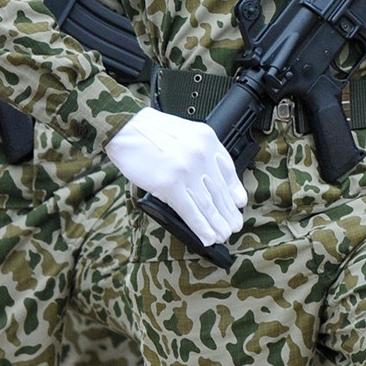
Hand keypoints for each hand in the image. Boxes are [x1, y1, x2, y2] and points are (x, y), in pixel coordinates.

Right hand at [106, 107, 245, 246]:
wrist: (125, 128)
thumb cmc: (149, 132)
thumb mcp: (185, 135)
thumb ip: (198, 156)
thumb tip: (205, 185)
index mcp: (208, 141)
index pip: (228, 171)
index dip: (235, 191)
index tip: (239, 203)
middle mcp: (202, 155)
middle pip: (220, 190)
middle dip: (228, 212)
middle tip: (235, 225)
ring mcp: (187, 170)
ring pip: (208, 203)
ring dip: (218, 223)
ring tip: (224, 235)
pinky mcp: (169, 184)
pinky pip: (190, 210)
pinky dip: (201, 227)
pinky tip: (208, 237)